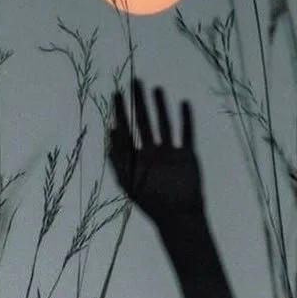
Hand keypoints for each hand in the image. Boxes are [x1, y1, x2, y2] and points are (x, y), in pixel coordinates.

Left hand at [108, 79, 204, 227]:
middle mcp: (151, 152)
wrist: (178, 216)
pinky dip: (185, 119)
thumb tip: (110, 130)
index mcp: (135, 158)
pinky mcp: (186, 155)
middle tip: (135, 81)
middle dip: (138, 102)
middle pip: (143, 122)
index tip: (116, 93)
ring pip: (164, 124)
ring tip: (157, 89)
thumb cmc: (151, 200)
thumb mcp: (129, 178)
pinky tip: (183, 104)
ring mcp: (169, 153)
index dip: (120, 112)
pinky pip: (186, 133)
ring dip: (160, 107)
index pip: (125, 129)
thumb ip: (119, 155)